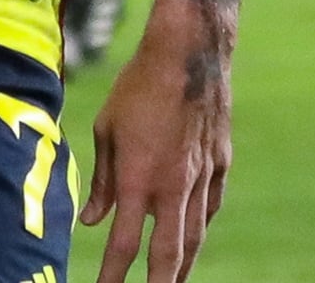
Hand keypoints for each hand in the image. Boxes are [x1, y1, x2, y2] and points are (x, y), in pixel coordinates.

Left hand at [84, 0, 234, 282]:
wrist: (188, 54)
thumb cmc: (137, 87)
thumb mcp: (106, 130)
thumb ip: (102, 181)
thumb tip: (94, 221)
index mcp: (138, 178)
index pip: (123, 244)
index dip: (113, 275)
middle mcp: (173, 185)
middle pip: (168, 254)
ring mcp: (201, 177)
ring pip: (194, 235)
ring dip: (183, 266)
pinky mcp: (220, 164)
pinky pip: (209, 206)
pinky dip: (198, 226)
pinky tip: (193, 236)